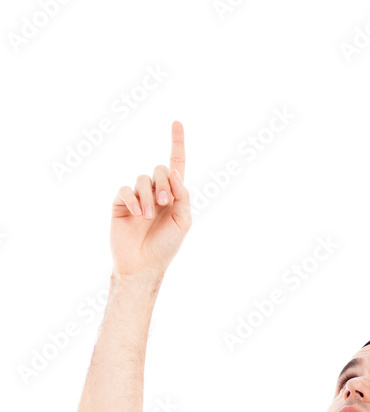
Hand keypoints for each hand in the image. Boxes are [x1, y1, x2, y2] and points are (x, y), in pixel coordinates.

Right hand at [110, 120, 191, 278]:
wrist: (144, 265)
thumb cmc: (166, 246)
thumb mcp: (183, 221)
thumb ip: (182, 195)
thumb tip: (173, 171)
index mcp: (173, 195)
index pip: (176, 165)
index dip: (177, 143)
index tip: (177, 122)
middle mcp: (155, 193)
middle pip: (159, 169)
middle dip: (163, 183)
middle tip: (164, 203)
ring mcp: (137, 197)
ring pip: (142, 179)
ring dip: (147, 197)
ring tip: (147, 217)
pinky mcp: (120, 203)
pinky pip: (125, 190)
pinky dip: (132, 199)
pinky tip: (136, 214)